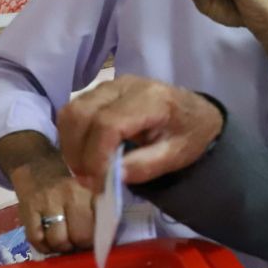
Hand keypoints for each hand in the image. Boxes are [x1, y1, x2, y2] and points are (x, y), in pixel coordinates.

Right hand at [1, 144, 96, 254]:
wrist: (37, 167)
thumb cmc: (67, 186)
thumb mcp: (87, 191)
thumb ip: (97, 212)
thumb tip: (104, 240)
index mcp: (89, 191)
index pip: (101, 224)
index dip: (98, 239)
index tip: (94, 242)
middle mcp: (70, 195)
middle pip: (80, 235)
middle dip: (80, 246)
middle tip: (77, 244)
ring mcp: (47, 202)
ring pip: (58, 240)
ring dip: (61, 248)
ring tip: (63, 244)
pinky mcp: (28, 209)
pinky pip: (36, 239)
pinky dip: (43, 247)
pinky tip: (47, 243)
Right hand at [58, 74, 224, 184]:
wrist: (197, 112)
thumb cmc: (190, 134)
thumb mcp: (177, 156)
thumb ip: (145, 167)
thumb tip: (111, 177)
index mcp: (151, 99)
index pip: (109, 123)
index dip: (96, 156)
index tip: (97, 183)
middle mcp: (125, 85)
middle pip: (82, 113)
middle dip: (77, 152)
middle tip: (87, 181)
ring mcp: (110, 84)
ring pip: (72, 111)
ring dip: (70, 144)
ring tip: (84, 171)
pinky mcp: (101, 90)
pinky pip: (74, 110)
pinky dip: (72, 135)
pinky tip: (84, 155)